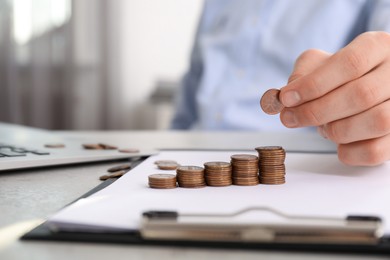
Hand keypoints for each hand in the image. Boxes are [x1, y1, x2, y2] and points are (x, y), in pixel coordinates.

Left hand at [279, 32, 389, 165]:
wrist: (368, 91)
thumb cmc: (340, 76)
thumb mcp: (319, 63)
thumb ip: (303, 74)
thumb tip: (287, 97)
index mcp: (378, 46)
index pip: (350, 63)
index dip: (314, 84)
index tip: (286, 98)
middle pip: (361, 94)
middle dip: (316, 111)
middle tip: (290, 118)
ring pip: (377, 122)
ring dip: (336, 130)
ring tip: (323, 128)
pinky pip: (377, 151)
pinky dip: (350, 152)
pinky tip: (339, 144)